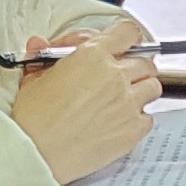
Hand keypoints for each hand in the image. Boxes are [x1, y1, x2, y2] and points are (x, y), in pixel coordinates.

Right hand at [8, 20, 160, 185]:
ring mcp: (128, 103)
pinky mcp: (132, 130)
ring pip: (153, 86)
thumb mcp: (33, 79)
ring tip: (120, 100)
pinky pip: (148, 118)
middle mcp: (115, 76)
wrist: (35, 154)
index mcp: (92, 56)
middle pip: (144, 62)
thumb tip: (40, 45)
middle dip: (132, 67)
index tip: (120, 45)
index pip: (127, 32)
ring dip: (140, 90)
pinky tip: (119, 122)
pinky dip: (138, 118)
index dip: (125, 38)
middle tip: (116, 77)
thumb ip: (44, 58)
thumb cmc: (32, 119)